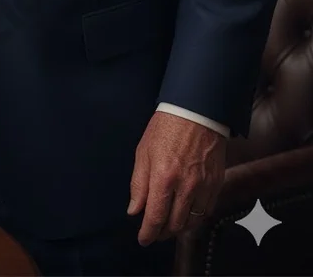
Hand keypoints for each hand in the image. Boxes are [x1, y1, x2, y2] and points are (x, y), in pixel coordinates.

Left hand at [127, 111, 225, 244]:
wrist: (196, 112)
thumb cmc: (166, 128)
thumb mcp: (143, 152)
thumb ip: (138, 184)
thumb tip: (134, 210)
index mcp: (163, 177)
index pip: (155, 216)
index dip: (148, 232)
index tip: (143, 239)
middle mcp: (185, 186)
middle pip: (175, 224)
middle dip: (162, 233)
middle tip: (153, 232)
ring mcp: (204, 186)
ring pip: (192, 221)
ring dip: (178, 229)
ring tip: (168, 226)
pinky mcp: (216, 184)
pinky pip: (206, 211)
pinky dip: (194, 218)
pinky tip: (185, 215)